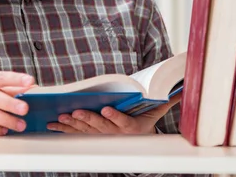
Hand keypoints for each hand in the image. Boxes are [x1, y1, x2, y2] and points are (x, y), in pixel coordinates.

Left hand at [47, 92, 181, 133]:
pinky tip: (53, 124)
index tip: (106, 109)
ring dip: (72, 124)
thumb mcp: (155, 114)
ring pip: (85, 131)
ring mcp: (100, 136)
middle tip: (76, 112)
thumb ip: (165, 102)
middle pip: (100, 127)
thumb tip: (182, 89)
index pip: (123, 122)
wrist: (137, 146)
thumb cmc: (144, 124)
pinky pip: (75, 133)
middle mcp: (114, 134)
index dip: (114, 116)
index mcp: (131, 128)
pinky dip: (63, 129)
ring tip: (61, 117)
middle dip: (88, 119)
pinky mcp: (90, 136)